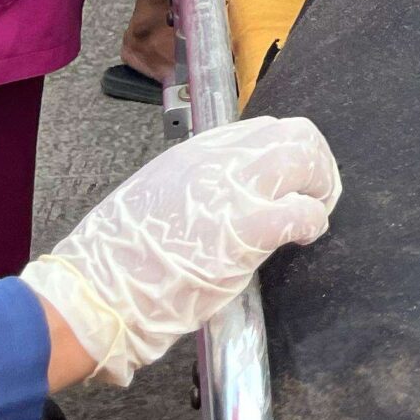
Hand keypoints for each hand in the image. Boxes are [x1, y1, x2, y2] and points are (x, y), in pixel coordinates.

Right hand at [19, 115, 339, 387]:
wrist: (97, 291)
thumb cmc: (118, 255)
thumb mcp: (156, 191)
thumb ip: (197, 182)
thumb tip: (228, 190)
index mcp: (196, 152)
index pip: (262, 129)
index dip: (285, 151)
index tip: (290, 177)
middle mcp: (220, 160)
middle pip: (295, 134)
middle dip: (317, 161)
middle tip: (317, 193)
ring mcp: (236, 190)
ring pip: (306, 159)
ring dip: (322, 186)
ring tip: (316, 213)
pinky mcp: (248, 230)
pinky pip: (303, 212)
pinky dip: (313, 223)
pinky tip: (304, 238)